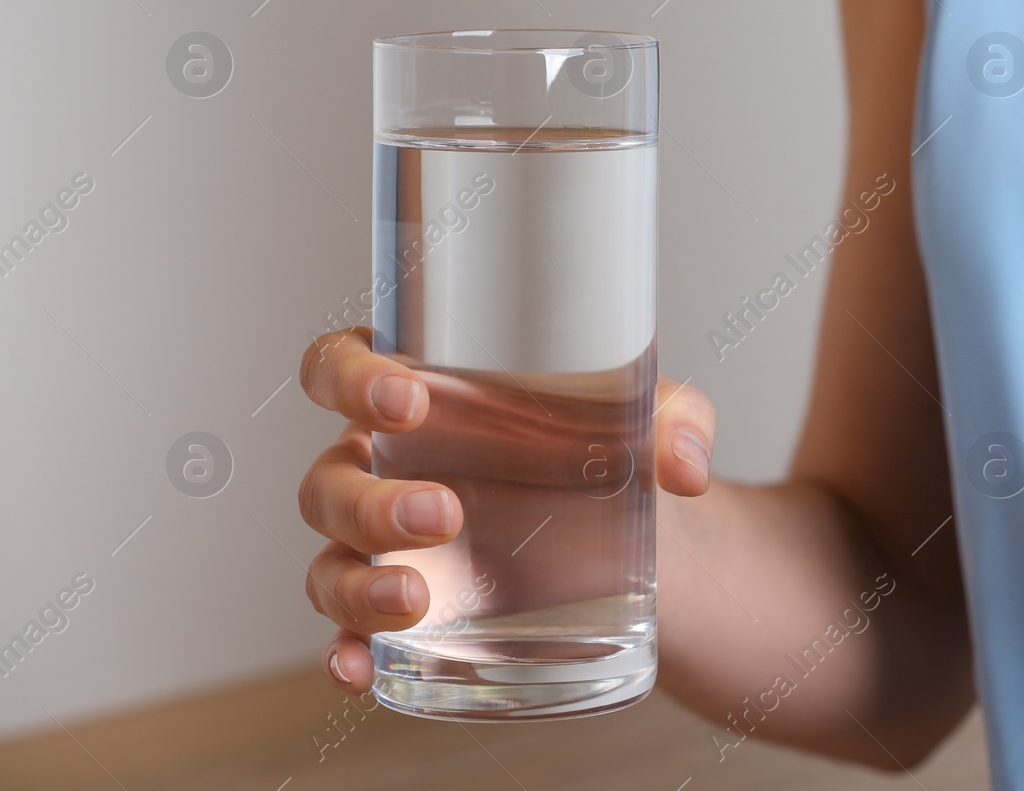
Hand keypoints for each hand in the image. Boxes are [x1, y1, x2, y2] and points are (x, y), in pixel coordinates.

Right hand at [295, 327, 716, 692]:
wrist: (642, 540)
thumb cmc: (616, 450)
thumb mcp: (656, 419)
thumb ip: (678, 422)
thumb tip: (683, 465)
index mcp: (426, 393)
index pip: (345, 366)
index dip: (352, 377)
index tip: (408, 399)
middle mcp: (388, 466)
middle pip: (331, 478)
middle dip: (371, 501)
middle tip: (446, 513)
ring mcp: (387, 544)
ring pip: (331, 558)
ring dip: (357, 583)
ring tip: (415, 602)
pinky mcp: (408, 609)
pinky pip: (350, 632)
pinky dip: (346, 651)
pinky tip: (361, 667)